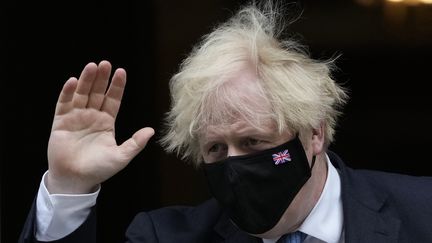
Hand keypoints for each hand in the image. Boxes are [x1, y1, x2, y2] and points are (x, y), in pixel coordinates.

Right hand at [46, 60, 153, 193]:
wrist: (75, 180)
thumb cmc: (99, 169)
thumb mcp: (121, 156)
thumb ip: (135, 143)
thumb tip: (151, 130)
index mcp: (106, 122)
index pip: (113, 99)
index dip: (117, 86)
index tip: (121, 72)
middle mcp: (92, 116)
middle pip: (97, 93)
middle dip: (102, 78)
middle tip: (106, 63)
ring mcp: (76, 118)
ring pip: (81, 94)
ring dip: (86, 80)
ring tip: (92, 66)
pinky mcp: (60, 122)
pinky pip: (63, 104)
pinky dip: (67, 93)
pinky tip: (72, 81)